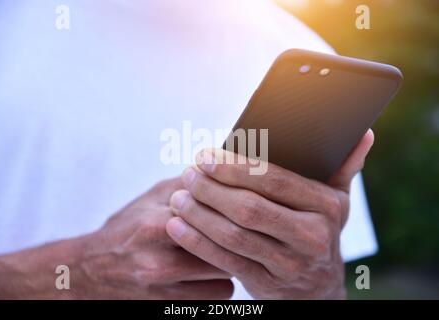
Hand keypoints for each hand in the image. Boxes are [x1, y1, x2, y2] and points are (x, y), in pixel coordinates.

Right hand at [77, 178, 232, 298]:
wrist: (90, 271)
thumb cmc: (127, 228)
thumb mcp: (150, 197)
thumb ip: (184, 183)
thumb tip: (219, 169)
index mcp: (155, 225)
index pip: (210, 215)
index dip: (231, 208)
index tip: (243, 203)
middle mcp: (159, 260)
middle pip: (221, 246)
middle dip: (234, 233)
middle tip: (240, 226)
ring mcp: (165, 289)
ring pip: (225, 273)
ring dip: (230, 260)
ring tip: (223, 249)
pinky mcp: (170, 306)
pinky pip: (218, 295)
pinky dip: (221, 283)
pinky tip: (211, 272)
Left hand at [166, 130, 373, 298]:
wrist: (317, 287)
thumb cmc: (319, 230)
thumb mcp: (336, 200)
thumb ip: (343, 167)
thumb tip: (362, 132)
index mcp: (326, 207)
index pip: (274, 181)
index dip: (235, 168)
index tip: (205, 156)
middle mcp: (311, 237)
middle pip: (249, 208)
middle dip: (211, 189)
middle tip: (188, 173)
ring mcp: (288, 264)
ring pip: (233, 235)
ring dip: (199, 214)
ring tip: (177, 196)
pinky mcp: (266, 284)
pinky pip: (225, 260)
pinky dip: (197, 241)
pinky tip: (178, 225)